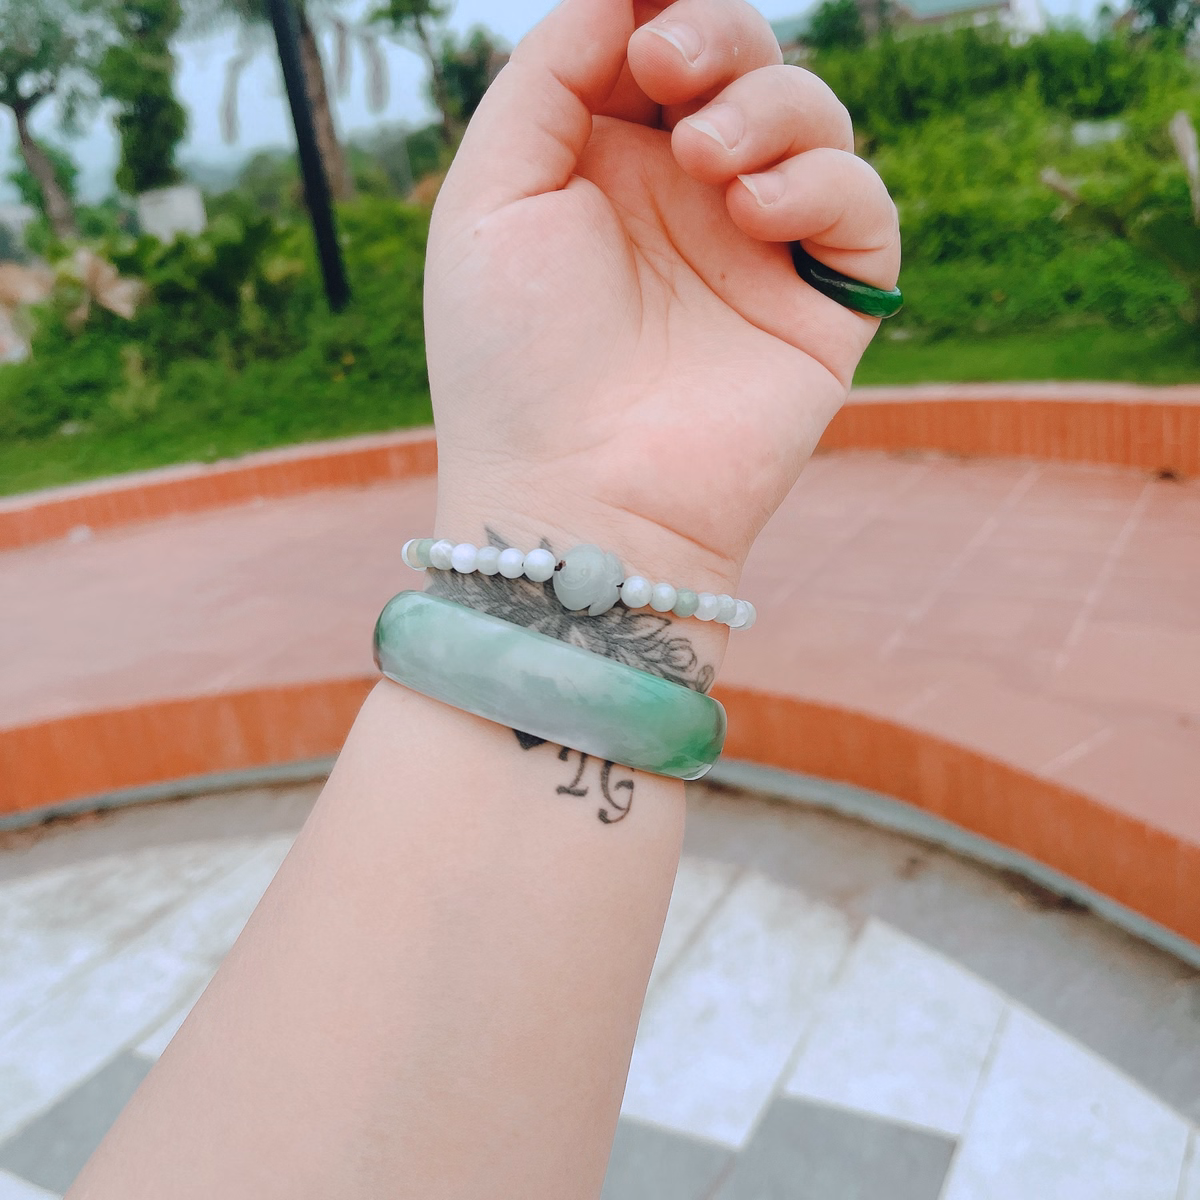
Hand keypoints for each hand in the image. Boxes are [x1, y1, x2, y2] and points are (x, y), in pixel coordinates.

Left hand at [424, 0, 899, 649]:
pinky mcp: (819, 309)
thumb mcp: (491, 195)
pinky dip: (821, 182)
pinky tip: (753, 212)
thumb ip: (548, 74)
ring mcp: (756, 253)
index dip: (659, 7)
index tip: (645, 13)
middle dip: (715, 32)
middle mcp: (684, 202)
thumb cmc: (512, 360)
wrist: (573, 496)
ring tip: (706, 162)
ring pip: (811, 116)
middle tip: (669, 67)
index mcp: (603, 169)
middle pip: (742, 60)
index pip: (654, 44)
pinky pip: (862, 206)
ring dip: (765, 106)